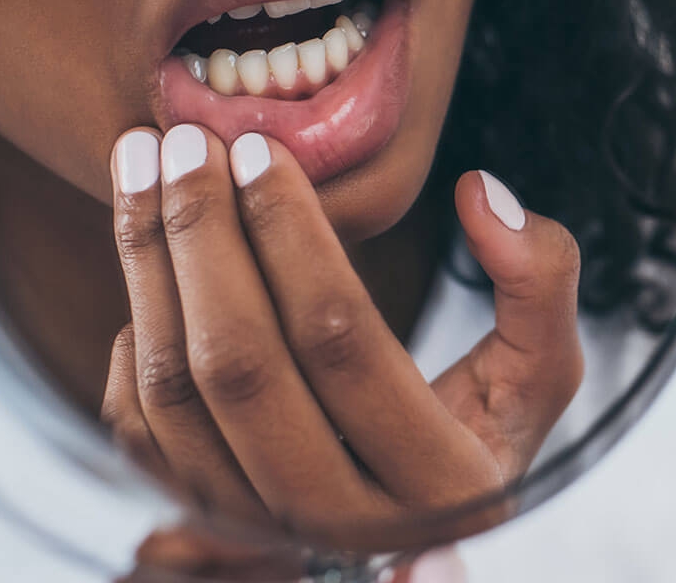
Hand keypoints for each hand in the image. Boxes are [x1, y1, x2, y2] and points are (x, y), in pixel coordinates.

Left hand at [99, 124, 583, 546]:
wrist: (414, 533)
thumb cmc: (479, 430)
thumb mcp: (541, 369)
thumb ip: (540, 281)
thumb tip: (481, 193)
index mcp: (439, 483)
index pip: (340, 338)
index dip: (290, 233)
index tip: (260, 148)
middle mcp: (341, 524)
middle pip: (239, 364)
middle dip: (200, 234)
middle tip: (187, 141)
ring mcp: (259, 531)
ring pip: (174, 393)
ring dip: (148, 266)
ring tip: (141, 166)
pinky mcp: (201, 522)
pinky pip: (139, 430)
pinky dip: (134, 336)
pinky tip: (150, 262)